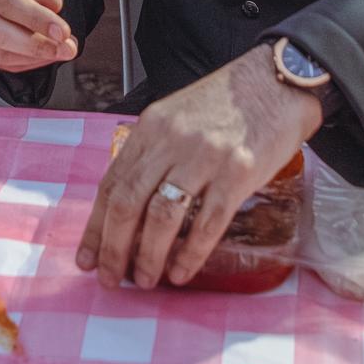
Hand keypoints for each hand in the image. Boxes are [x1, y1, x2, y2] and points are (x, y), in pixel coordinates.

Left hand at [76, 43, 321, 289]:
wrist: (277, 82)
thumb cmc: (226, 104)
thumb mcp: (176, 117)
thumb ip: (153, 153)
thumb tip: (128, 206)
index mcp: (150, 128)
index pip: (111, 183)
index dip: (95, 225)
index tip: (85, 257)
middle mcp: (171, 141)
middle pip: (128, 202)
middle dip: (113, 247)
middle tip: (110, 279)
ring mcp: (204, 156)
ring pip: (162, 216)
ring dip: (148, 255)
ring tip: (145, 281)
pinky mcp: (239, 171)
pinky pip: (208, 222)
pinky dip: (190, 253)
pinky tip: (181, 272)